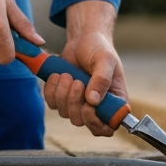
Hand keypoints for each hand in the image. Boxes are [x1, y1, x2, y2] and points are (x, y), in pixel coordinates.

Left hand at [42, 0, 126, 136]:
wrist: (83, 38)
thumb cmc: (99, 48)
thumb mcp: (105, 60)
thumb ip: (102, 79)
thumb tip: (93, 101)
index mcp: (114, 101)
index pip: (107, 127)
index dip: (95, 123)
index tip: (88, 106)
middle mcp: (97, 106)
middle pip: (81, 121)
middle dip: (74, 102)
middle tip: (76, 81)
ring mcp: (78, 102)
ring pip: (65, 113)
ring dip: (62, 94)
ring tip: (67, 75)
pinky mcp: (63, 96)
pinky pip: (52, 104)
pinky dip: (51, 90)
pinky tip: (57, 75)